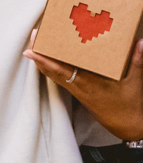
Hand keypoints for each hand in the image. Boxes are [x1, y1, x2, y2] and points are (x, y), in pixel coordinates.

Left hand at [23, 38, 142, 140]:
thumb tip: (141, 42)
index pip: (61, 70)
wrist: (128, 127)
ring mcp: (77, 91)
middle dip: (40, 54)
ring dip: (44, 60)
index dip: (45, 60)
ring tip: (38, 42)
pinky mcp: (79, 92)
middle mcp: (79, 87)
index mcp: (88, 83)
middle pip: (51, 70)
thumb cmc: (130, 105)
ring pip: (54, 74)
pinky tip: (50, 57)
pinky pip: (60, 78)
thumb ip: (137, 61)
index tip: (31, 49)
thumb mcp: (136, 82)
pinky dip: (52, 67)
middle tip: (34, 36)